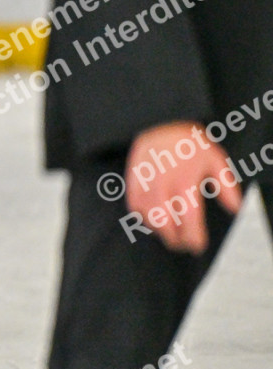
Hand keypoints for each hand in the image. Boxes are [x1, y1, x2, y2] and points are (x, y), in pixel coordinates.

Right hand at [124, 120, 241, 253]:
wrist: (160, 123)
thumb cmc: (189, 142)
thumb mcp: (215, 160)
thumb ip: (226, 187)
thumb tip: (235, 208)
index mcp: (185, 183)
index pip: (189, 221)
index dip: (193, 239)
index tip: (197, 245)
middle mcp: (163, 187)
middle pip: (166, 226)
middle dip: (175, 240)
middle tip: (183, 243)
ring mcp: (145, 186)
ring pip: (149, 220)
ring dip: (160, 230)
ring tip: (170, 231)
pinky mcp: (132, 184)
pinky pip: (135, 210)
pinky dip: (144, 218)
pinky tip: (154, 217)